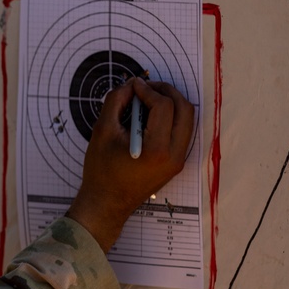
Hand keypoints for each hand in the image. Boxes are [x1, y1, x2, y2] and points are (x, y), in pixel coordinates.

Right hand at [66, 77, 194, 253]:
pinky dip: (171, 117)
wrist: (107, 203)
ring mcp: (178, 160)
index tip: (133, 85)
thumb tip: (130, 85)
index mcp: (156, 149)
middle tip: (146, 87)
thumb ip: (115, 102)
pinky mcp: (176, 162)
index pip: (164, 106)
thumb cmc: (100, 170)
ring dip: (171, 103)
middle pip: (185, 109)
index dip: (149, 90)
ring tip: (148, 99)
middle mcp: (174, 154)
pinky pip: (182, 131)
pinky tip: (150, 116)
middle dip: (166, 92)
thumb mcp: (102, 131)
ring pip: (187, 120)